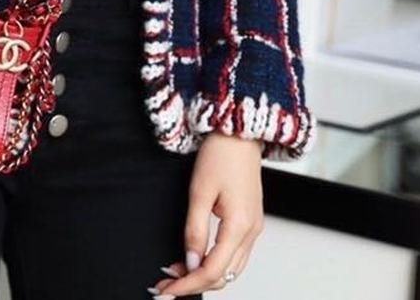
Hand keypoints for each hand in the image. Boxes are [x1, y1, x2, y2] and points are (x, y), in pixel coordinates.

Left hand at [149, 133, 264, 297]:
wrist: (239, 134)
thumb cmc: (220, 155)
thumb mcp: (199, 192)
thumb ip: (194, 231)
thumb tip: (191, 263)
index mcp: (240, 225)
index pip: (213, 270)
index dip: (188, 284)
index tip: (167, 291)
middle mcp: (251, 231)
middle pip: (224, 275)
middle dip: (194, 285)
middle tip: (165, 287)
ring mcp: (254, 228)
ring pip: (231, 269)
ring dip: (204, 277)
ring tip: (175, 277)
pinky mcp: (250, 222)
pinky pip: (234, 255)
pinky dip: (215, 264)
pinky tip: (194, 261)